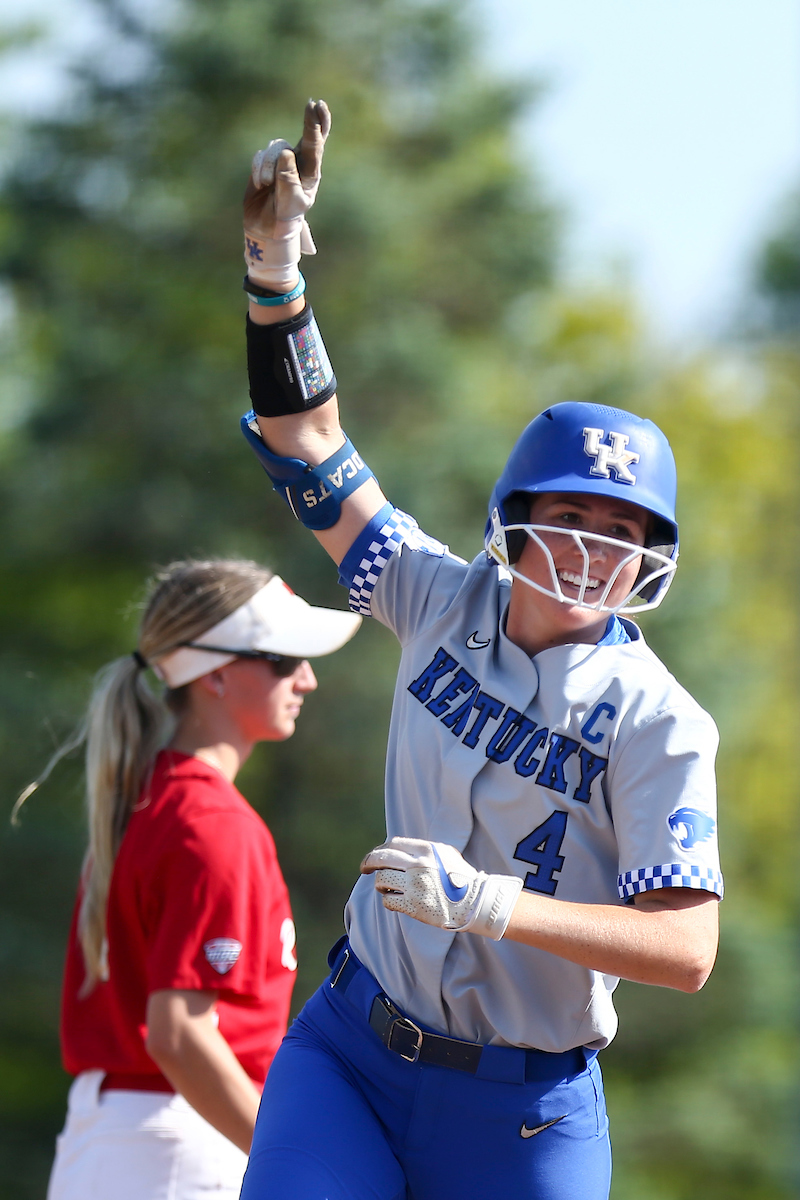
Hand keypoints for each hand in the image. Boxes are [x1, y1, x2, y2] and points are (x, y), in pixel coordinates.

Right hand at [243, 99, 331, 288]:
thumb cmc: (283, 218)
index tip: (315, 107)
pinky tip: (261, 185)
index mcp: (310, 173)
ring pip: (275, 148)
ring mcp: (282, 162)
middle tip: (312, 104)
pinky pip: (260, 155)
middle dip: (310, 120)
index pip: (316, 146)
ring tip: (266, 186)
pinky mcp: (265, 164)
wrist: (265, 228)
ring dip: (268, 165)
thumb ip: (287, 179)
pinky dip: (258, 169)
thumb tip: (286, 152)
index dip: (316, 125)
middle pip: (307, 136)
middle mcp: (299, 164)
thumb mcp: (288, 202)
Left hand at [361, 837, 522, 939]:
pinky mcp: (413, 906)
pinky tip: (394, 900)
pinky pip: (388, 901)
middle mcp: (419, 865)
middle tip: (364, 868)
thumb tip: (396, 848)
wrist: (475, 902)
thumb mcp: (445, 854)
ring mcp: (415, 886)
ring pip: (381, 880)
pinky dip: (388, 900)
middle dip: (369, 862)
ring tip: (385, 887)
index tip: (374, 856)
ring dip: (380, 884)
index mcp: (427, 850)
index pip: (392, 844)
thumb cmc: (460, 877)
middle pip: (381, 859)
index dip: (380, 850)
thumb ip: (423, 850)